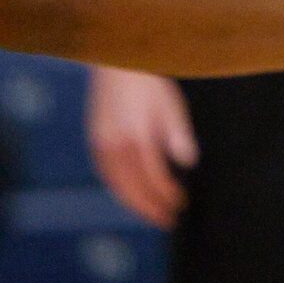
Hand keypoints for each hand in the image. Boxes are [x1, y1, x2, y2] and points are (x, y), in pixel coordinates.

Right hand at [87, 67, 197, 228]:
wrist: (117, 62)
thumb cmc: (148, 81)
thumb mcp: (171, 104)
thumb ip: (178, 135)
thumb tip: (188, 163)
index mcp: (137, 138)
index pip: (154, 179)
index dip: (167, 195)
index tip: (180, 204)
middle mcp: (116, 146)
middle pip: (133, 189)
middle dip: (150, 208)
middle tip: (166, 221)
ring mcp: (102, 144)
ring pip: (116, 185)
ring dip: (133, 203)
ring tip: (149, 212)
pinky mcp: (95, 139)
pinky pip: (105, 174)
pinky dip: (118, 189)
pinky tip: (129, 193)